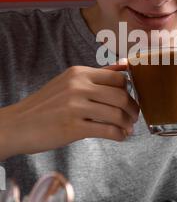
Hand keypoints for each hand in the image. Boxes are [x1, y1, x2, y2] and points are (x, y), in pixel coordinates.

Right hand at [0, 62, 139, 159]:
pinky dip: (119, 135)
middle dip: (133, 108)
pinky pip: (107, 130)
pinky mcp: (73, 127)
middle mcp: (78, 86)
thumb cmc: (46, 105)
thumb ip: (96, 75)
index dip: (129, 90)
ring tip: (127, 128)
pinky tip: (120, 137)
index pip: (117, 77)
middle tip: (133, 116)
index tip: (130, 99)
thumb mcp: (68, 82)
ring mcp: (75, 107)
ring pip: (117, 114)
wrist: (18, 125)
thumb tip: (125, 64)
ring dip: (127, 123)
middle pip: (121, 95)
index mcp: (78, 73)